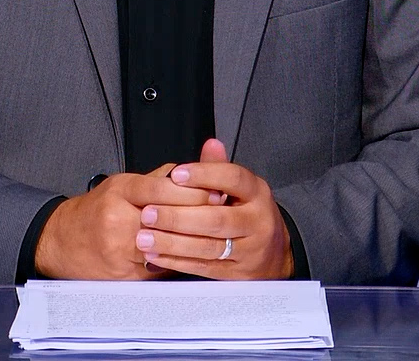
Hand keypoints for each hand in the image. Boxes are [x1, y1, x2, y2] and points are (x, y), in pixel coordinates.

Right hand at [34, 164, 212, 279]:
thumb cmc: (96, 211)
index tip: (216, 191)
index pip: (161, 188)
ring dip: (192, 241)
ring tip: (214, 236)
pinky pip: (157, 268)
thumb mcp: (123, 185)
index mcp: (120, 191)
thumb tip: (193, 170)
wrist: (61, 240)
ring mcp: (119, 248)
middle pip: (167, 217)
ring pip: (165, 245)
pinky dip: (176, 261)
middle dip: (198, 216)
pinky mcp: (122, 273)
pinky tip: (193, 257)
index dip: (192, 191)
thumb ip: (159, 179)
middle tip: (223, 214)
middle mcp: (117, 218)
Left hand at [137, 139, 294, 279]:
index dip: (204, 175)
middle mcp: (257, 221)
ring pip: (208, 246)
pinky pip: (204, 267)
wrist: (274, 254)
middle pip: (217, 218)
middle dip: (178, 217)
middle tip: (149, 213)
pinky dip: (177, 261)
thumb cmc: (249, 214)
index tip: (175, 174)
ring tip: (145, 237)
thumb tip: (211, 144)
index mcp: (257, 193)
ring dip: (172, 242)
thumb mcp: (241, 188)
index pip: (233, 179)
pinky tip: (156, 255)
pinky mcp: (237, 274)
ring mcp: (249, 250)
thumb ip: (220, 168)